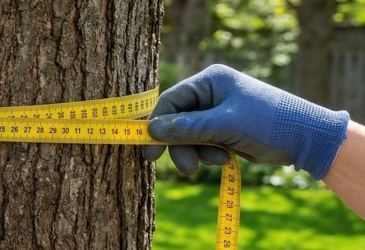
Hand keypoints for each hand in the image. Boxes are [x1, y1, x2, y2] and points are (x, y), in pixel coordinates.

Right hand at [143, 64, 348, 179]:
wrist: (308, 138)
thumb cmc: (268, 122)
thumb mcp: (225, 125)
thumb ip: (187, 128)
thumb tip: (153, 130)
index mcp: (210, 80)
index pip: (171, 101)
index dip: (158, 125)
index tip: (150, 151)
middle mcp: (211, 92)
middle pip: (178, 121)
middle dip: (182, 145)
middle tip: (186, 168)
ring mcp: (218, 111)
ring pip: (189, 135)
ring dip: (198, 152)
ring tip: (218, 160)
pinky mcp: (225, 128)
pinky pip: (203, 142)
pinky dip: (209, 153)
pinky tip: (227, 158)